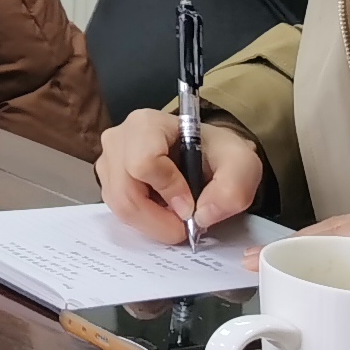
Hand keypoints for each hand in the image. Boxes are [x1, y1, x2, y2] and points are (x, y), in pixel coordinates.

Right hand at [97, 107, 264, 246]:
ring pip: (120, 207)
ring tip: (175, 217)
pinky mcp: (108, 181)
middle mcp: (119, 139)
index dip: (169, 190)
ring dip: (151, 222)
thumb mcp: (242, 165)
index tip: (191, 204)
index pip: (144, 162)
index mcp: (147, 124)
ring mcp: (108, 161)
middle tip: (183, 225)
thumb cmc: (219, 155)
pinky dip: (144, 220)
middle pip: (125, 192)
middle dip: (157, 218)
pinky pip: (119, 212)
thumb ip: (232, 189)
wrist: (207, 156)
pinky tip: (162, 212)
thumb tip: (202, 216)